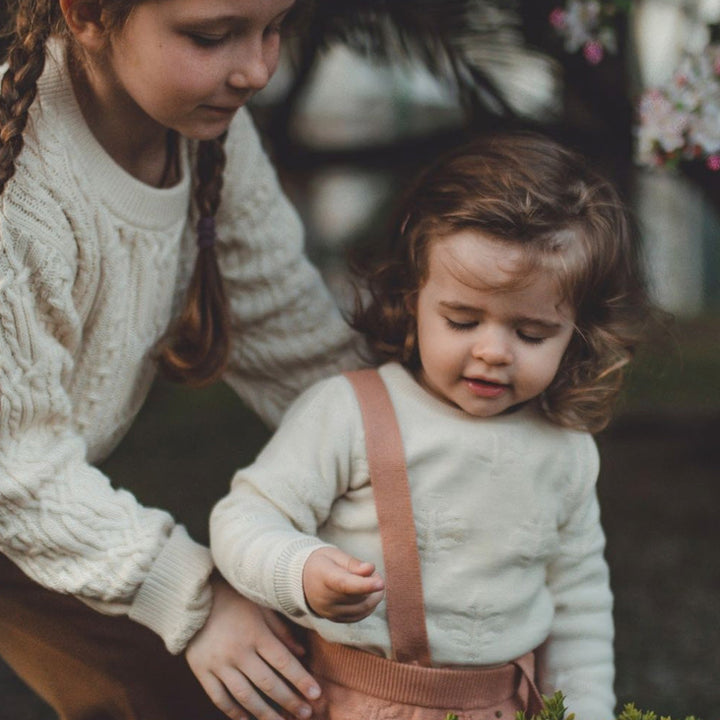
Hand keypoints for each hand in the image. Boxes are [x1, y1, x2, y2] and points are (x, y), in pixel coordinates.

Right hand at [186, 578, 319, 719]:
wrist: (195, 598)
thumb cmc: (235, 600)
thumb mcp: (262, 607)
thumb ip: (282, 631)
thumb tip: (302, 654)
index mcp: (256, 633)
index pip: (283, 662)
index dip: (301, 680)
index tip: (317, 694)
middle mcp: (238, 651)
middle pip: (268, 683)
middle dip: (289, 701)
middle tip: (306, 715)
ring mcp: (219, 664)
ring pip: (245, 696)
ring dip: (265, 714)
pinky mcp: (202, 671)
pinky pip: (219, 698)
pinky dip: (234, 712)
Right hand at [302, 547, 384, 622]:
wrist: (301, 581)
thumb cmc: (321, 563)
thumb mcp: (334, 555)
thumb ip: (353, 563)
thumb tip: (371, 570)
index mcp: (323, 577)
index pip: (345, 584)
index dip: (364, 585)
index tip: (381, 583)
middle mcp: (325, 599)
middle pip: (357, 596)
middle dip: (372, 584)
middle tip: (373, 572)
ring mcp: (329, 612)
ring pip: (361, 608)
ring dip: (374, 596)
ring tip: (372, 581)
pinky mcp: (335, 619)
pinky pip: (358, 616)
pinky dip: (368, 606)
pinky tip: (368, 595)